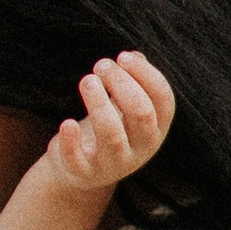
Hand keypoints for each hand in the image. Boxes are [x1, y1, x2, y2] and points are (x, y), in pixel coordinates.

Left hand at [46, 49, 174, 196]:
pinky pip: (78, 160)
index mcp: (156, 130)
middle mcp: (141, 150)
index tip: (123, 56)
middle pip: (141, 114)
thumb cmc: (107, 127)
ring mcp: (113, 164)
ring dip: (98, 104)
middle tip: (100, 65)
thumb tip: (136, 56)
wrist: (81, 170)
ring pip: (112, 135)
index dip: (146, 75)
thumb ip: (133, 81)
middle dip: (121, 83)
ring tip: (87, 80)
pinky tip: (67, 123)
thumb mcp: (124, 106)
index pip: (163, 101)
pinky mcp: (84, 173)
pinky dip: (72, 141)